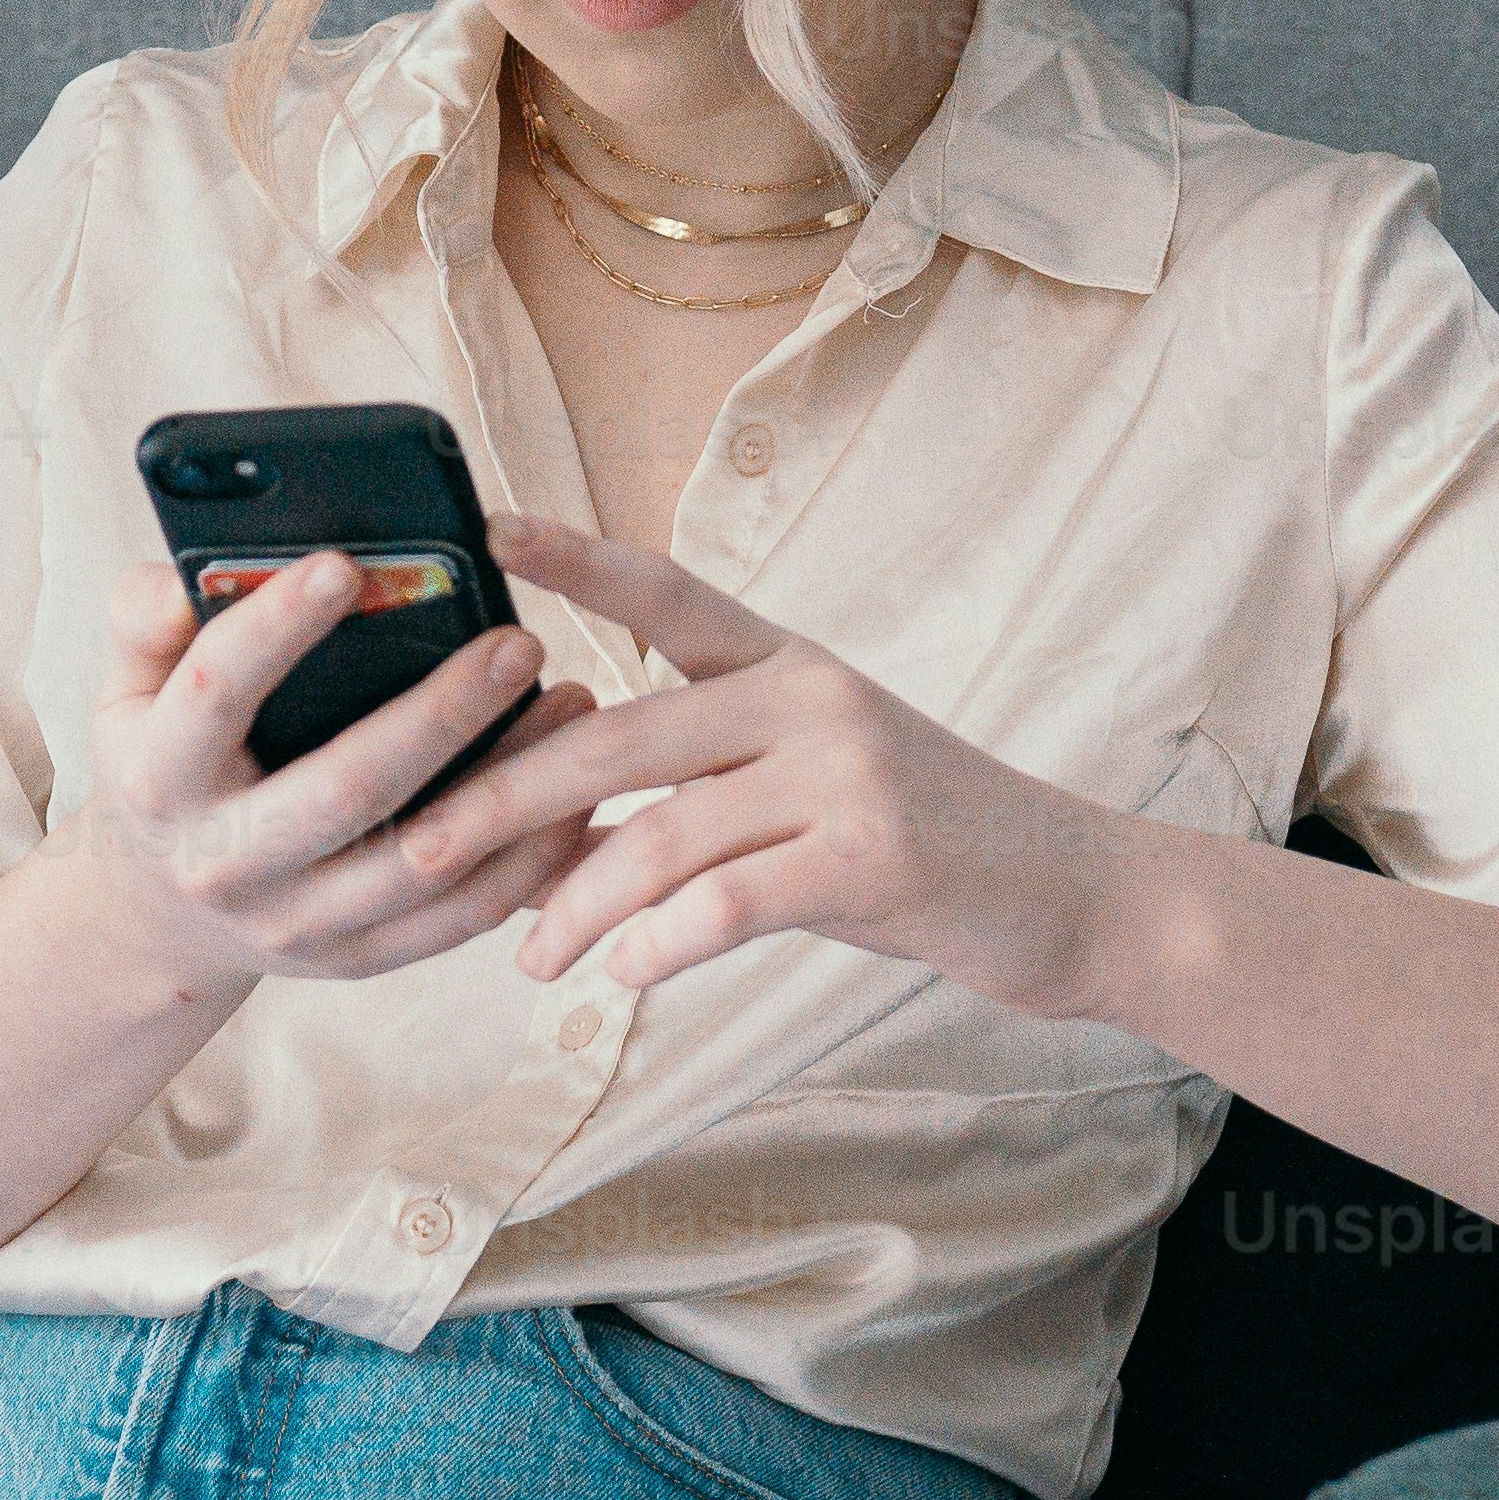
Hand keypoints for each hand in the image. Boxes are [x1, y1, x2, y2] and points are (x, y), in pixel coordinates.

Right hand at [68, 544, 566, 1003]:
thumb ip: (144, 618)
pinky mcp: (359, 958)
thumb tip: (187, 580)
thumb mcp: (126, 691)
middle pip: (348, 788)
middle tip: (518, 641)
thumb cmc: (162, 764)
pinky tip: (575, 788)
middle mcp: (224, 865)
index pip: (214, 697)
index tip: (346, 563)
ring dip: (511, 781)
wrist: (164, 917)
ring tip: (573, 702)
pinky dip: (531, 855)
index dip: (275, 629)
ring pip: (425, 858)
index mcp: (158, 782)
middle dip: (442, 713)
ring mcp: (296, 924)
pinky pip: (463, 915)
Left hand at [394, 511, 1131, 1008]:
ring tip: (529, 961)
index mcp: (786, 664)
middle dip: (507, 794)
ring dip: (576, 904)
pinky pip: (729, 897)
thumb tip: (542, 842)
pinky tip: (624, 974)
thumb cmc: (922, 850)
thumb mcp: (808, 790)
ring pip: (661, 831)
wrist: (1077, 895)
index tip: (487, 525)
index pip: (663, 594)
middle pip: (619, 734)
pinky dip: (661, 940)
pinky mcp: (873, 855)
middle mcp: (809, 697)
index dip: (573, 558)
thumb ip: (694, 794)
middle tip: (421, 843)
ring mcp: (845, 772)